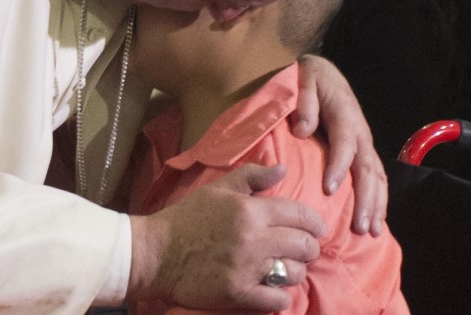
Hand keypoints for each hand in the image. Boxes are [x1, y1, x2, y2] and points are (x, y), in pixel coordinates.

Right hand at [127, 164, 323, 311]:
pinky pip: (278, 300)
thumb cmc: (187, 218)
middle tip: (299, 249)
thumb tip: (282, 169)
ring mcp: (247, 269)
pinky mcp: (239, 294)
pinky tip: (269, 288)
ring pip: (295, 274)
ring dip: (293, 271)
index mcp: (250, 210)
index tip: (314, 228)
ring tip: (281, 268)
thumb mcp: (216, 190)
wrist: (156, 253)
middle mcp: (253, 239)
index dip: (315, 223)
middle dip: (308, 247)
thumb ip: (251, 176)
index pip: (302, 215)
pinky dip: (278, 296)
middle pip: (305, 246)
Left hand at [292, 54, 387, 235]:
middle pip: (367, 168)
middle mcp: (360, 132)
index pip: (345, 143)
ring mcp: (364, 143)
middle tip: (359, 226)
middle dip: (366, 199)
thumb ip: (304, 102)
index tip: (329, 190)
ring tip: (371, 231)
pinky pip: (374, 177)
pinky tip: (374, 220)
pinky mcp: (362, 151)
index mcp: (344, 114)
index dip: (339, 166)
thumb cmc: (307, 78)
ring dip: (376, 205)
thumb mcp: (302, 80)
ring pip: (376, 177)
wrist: (320, 72)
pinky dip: (377, 199)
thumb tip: (302, 129)